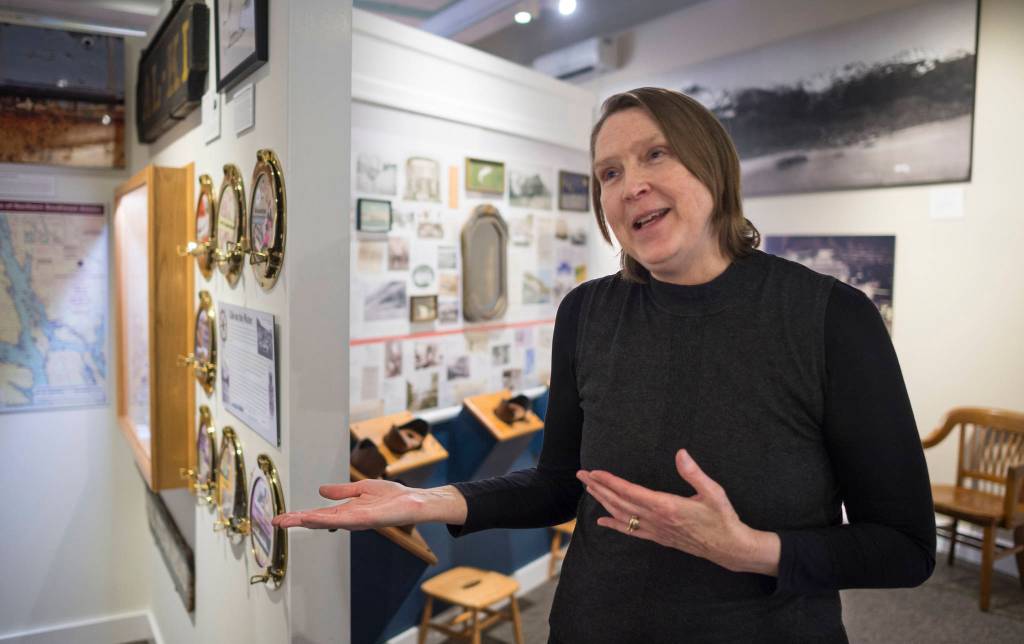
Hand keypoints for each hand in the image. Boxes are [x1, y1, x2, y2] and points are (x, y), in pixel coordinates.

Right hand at [271, 480, 466, 530]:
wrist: (413, 502)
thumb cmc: (392, 496)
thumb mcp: (361, 489)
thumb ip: (341, 491)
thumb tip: (321, 490)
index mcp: (346, 511)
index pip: (318, 514)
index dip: (299, 516)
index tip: (281, 518)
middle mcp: (348, 518)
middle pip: (317, 520)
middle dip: (296, 521)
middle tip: (275, 523)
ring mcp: (356, 519)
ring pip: (326, 521)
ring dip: (307, 521)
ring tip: (288, 520)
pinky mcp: (367, 518)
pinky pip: (344, 518)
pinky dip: (328, 518)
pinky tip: (315, 518)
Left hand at [577, 449, 779, 575]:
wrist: (729, 547)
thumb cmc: (722, 518)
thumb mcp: (713, 492)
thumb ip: (694, 473)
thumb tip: (681, 453)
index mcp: (666, 506)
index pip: (630, 492)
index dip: (610, 482)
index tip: (595, 472)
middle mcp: (656, 519)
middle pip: (620, 503)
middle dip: (599, 488)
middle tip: (581, 475)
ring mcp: (656, 530)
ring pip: (622, 516)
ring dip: (603, 502)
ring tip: (588, 489)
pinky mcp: (658, 538)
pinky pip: (631, 531)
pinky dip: (615, 525)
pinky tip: (602, 521)